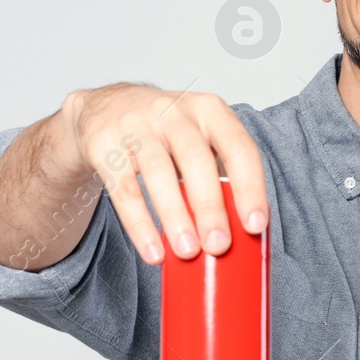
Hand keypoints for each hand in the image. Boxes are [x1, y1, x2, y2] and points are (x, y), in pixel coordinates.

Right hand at [59, 84, 267, 264]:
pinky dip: (139, 224)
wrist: (103, 108)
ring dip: (175, 216)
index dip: (250, 187)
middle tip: (219, 246)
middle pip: (196, 159)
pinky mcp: (104, 144)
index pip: (238, 147)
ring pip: (158, 173)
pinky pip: (124, 189)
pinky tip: (152, 251)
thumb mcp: (196, 137)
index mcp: (209, 110)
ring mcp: (136, 125)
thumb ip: (216, 175)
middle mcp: (173, 111)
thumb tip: (238, 236)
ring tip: (187, 251)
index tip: (255, 225)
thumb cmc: (164, 132)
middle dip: (210, 207)